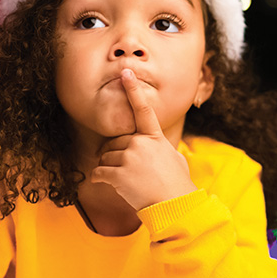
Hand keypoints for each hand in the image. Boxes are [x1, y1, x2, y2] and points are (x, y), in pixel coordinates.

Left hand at [89, 69, 197, 209]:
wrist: (175, 205)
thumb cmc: (177, 183)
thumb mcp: (175, 158)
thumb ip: (161, 148)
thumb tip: (158, 147)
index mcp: (154, 137)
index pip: (142, 109)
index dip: (133, 89)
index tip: (126, 73)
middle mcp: (140, 143)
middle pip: (114, 144)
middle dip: (115, 156)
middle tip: (128, 172)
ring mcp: (129, 158)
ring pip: (104, 158)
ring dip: (109, 169)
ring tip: (126, 182)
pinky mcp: (118, 174)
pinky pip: (98, 173)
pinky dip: (100, 179)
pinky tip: (110, 185)